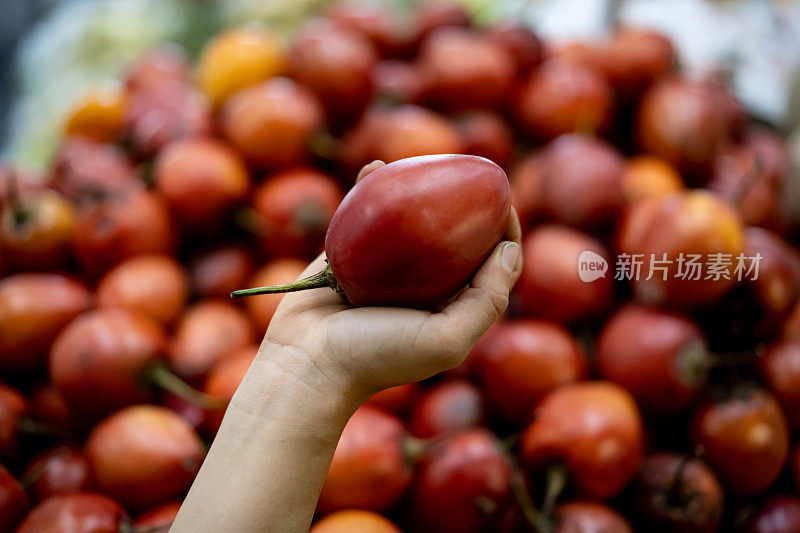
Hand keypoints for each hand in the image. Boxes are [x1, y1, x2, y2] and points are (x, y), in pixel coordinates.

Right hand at [255, 161, 521, 403]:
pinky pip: (363, 217)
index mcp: (450, 308)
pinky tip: (376, 168)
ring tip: (425, 164)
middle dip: (465, 205)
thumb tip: (511, 250)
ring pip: (409, 223)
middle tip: (466, 172)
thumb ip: (486, 300)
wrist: (305, 363)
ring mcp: (384, 270)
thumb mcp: (447, 339)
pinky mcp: (348, 256)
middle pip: (454, 239)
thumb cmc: (377, 358)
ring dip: (418, 192)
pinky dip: (370, 191)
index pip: (491, 266)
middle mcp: (422, 289)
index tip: (503, 201)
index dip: (505, 233)